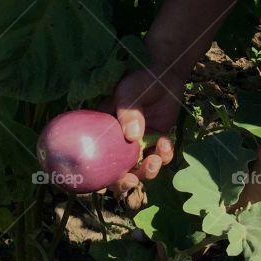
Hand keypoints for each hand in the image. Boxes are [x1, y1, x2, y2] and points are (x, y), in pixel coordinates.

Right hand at [104, 64, 184, 197]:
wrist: (165, 77)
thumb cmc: (139, 81)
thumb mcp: (129, 92)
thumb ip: (128, 111)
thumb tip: (132, 136)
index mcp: (102, 133)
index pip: (95, 161)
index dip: (98, 178)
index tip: (107, 183)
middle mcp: (118, 143)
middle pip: (116, 173)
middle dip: (125, 182)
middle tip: (134, 179)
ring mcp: (137, 145)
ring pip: (140, 170)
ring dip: (148, 171)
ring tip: (156, 159)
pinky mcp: (155, 143)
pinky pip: (159, 159)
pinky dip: (164, 156)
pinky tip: (166, 141)